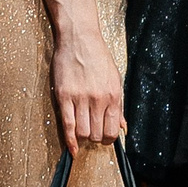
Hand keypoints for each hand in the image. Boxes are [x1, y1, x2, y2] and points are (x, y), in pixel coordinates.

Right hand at [53, 27, 123, 154]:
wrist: (79, 38)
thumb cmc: (98, 57)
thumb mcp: (115, 79)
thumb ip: (118, 105)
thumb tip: (123, 126)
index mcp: (113, 95)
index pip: (113, 130)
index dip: (109, 139)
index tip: (105, 137)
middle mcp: (98, 99)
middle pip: (98, 134)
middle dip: (95, 138)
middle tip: (92, 132)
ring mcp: (81, 98)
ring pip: (83, 133)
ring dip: (83, 137)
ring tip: (82, 130)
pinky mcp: (64, 96)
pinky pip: (67, 124)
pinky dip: (70, 140)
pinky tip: (72, 148)